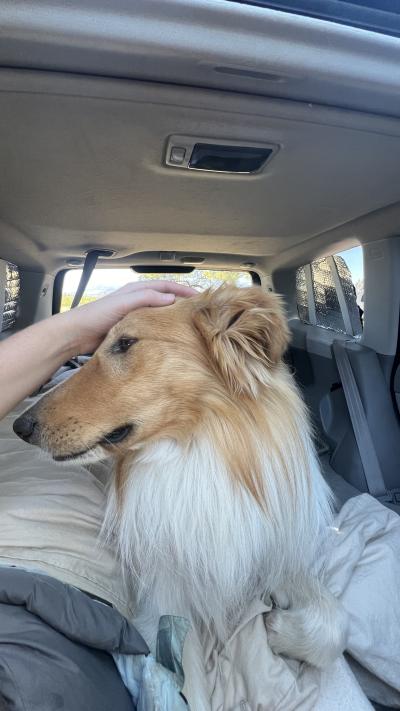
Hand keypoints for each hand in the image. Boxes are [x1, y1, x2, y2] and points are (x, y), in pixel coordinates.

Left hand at [61, 280, 196, 354]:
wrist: (77, 334)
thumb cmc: (97, 315)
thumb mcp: (125, 303)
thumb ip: (147, 298)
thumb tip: (172, 298)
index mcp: (137, 290)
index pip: (167, 286)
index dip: (184, 290)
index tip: (201, 297)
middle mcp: (138, 300)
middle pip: (166, 298)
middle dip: (182, 302)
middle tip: (200, 310)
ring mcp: (135, 315)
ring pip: (160, 313)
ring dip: (174, 316)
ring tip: (190, 324)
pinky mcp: (131, 329)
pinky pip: (152, 326)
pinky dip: (163, 328)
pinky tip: (170, 337)